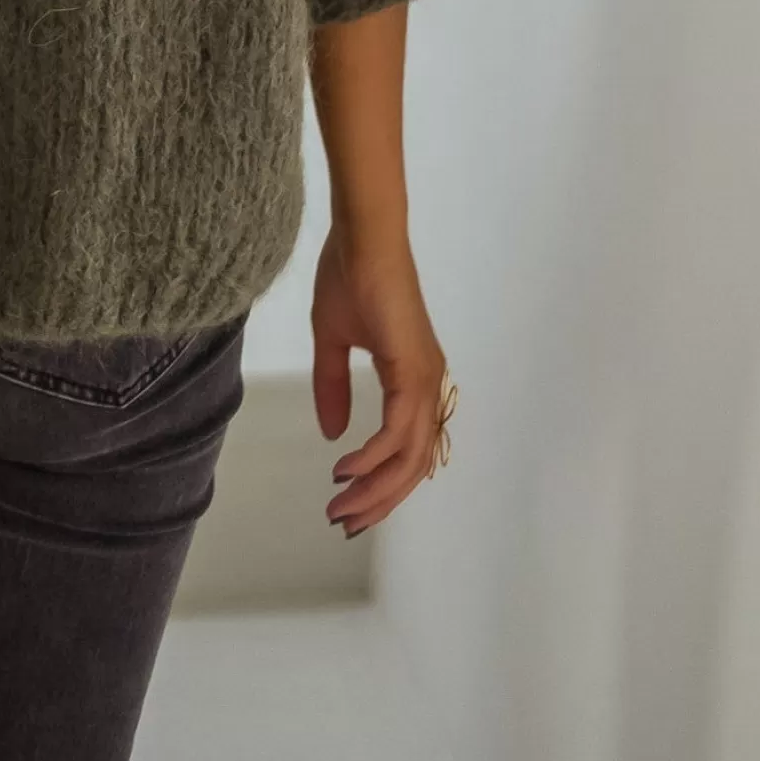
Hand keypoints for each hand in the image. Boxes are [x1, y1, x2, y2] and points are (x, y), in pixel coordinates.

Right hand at [310, 220, 449, 535]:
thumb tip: (333, 434)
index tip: (349, 507)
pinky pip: (398, 431)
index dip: (381, 484)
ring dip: (375, 489)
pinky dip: (373, 457)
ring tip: (340, 508)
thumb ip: (332, 386)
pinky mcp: (412, 370)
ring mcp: (424, 379)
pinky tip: (346, 470)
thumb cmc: (349, 275)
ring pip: (410, 457)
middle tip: (344, 523)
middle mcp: (427, 385)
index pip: (407, 450)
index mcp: (413, 378)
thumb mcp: (332, 340)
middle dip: (379, 501)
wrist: (362, 237)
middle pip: (413, 465)